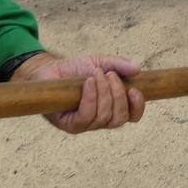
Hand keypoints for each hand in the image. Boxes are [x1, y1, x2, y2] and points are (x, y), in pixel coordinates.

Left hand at [14, 54, 144, 133]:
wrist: (49, 70)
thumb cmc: (75, 70)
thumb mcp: (100, 62)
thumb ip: (119, 65)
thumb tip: (138, 70)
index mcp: (112, 107)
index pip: (131, 116)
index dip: (137, 107)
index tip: (134, 90)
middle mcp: (100, 120)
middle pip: (119, 118)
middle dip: (118, 95)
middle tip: (110, 75)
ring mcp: (85, 125)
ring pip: (103, 117)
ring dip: (103, 93)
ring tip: (95, 74)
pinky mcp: (70, 125)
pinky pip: (86, 116)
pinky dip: (91, 98)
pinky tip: (88, 83)